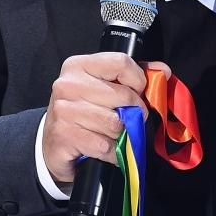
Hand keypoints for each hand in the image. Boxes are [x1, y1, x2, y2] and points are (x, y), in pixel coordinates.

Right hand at [39, 52, 158, 185]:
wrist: (52, 143)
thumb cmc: (83, 112)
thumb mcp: (104, 87)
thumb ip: (134, 76)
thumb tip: (163, 71)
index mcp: (78, 66)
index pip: (121, 63)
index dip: (138, 80)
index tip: (137, 92)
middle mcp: (67, 84)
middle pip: (123, 96)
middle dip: (133, 112)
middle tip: (126, 118)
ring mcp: (63, 110)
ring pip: (115, 124)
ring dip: (119, 135)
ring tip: (110, 133)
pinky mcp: (64, 135)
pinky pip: (105, 146)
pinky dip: (111, 152)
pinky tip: (103, 147)